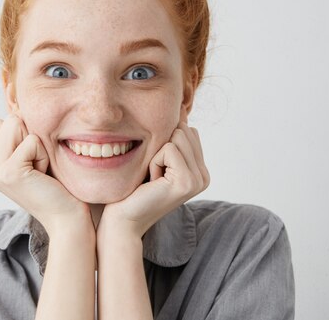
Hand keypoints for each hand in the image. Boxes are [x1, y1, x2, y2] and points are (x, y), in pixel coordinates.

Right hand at [0, 116, 90, 235]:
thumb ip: (18, 138)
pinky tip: (43, 175)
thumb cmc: (55, 186)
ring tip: (40, 169)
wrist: (65, 218)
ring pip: (17, 125)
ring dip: (37, 145)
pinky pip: (32, 141)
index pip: (3, 122)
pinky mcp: (9, 172)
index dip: (26, 134)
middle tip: (38, 167)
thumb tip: (14, 113)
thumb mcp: (33, 158)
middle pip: (10, 119)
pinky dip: (43, 155)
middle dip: (32, 138)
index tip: (33, 162)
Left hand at [100, 122, 209, 237]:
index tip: (158, 169)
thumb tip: (179, 110)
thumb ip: (173, 140)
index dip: (165, 143)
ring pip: (177, 136)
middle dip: (162, 147)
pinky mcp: (187, 182)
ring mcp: (198, 180)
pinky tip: (152, 182)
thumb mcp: (158, 160)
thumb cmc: (134, 187)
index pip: (189, 131)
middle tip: (154, 174)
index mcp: (200, 171)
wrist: (124, 218)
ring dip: (157, 154)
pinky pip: (169, 149)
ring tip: (153, 178)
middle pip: (185, 130)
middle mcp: (204, 176)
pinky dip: (154, 161)